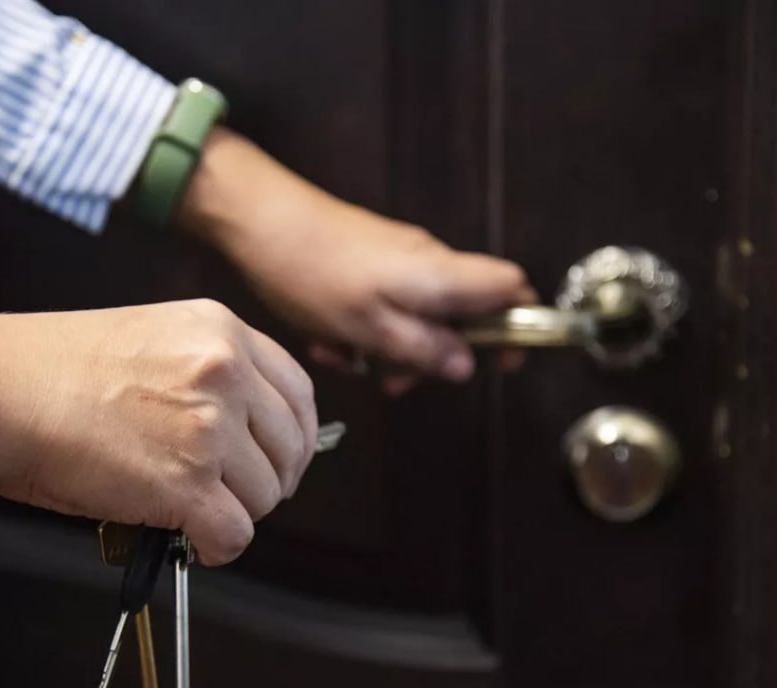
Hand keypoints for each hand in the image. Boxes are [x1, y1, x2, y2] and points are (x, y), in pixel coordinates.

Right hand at [0, 300, 317, 564]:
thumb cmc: (47, 369)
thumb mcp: (148, 338)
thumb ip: (204, 373)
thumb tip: (236, 433)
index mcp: (221, 330)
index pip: (298, 393)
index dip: (291, 437)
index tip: (274, 459)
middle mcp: (227, 374)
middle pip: (289, 450)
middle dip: (267, 481)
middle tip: (233, 496)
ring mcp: (210, 430)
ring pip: (265, 497)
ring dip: (235, 513)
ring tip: (195, 514)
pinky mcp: (187, 485)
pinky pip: (235, 535)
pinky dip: (216, 548)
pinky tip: (193, 542)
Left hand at [178, 128, 535, 392]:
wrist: (257, 218)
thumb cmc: (313, 274)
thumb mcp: (370, 328)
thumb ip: (424, 349)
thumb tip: (466, 366)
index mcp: (441, 275)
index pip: (513, 287)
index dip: (519, 325)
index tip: (502, 360)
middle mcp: (430, 260)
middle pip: (462, 314)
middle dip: (433, 354)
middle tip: (393, 380)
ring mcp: (398, 257)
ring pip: (416, 315)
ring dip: (388, 347)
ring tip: (346, 360)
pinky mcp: (369, 257)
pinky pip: (383, 303)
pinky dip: (363, 327)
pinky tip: (326, 338)